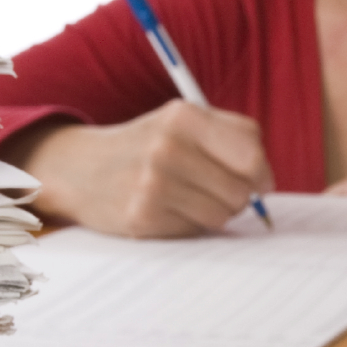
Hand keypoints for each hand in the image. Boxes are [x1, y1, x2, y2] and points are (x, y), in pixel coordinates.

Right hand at [6, 102, 273, 237]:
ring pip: (221, 215)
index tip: (258, 180)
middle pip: (241, 190)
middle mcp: (166, 147)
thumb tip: (266, 181)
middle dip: (238, 196)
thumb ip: (231, 137)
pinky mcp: (142, 216)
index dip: (262, 173)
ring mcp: (152, 184)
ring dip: (214, 212)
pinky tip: (166, 210)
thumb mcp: (182, 121)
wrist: (80, 168)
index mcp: (183, 116)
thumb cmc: (147, 145)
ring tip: (188, 198)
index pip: (251, 154)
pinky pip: (194, 231)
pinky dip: (189, 225)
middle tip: (215, 190)